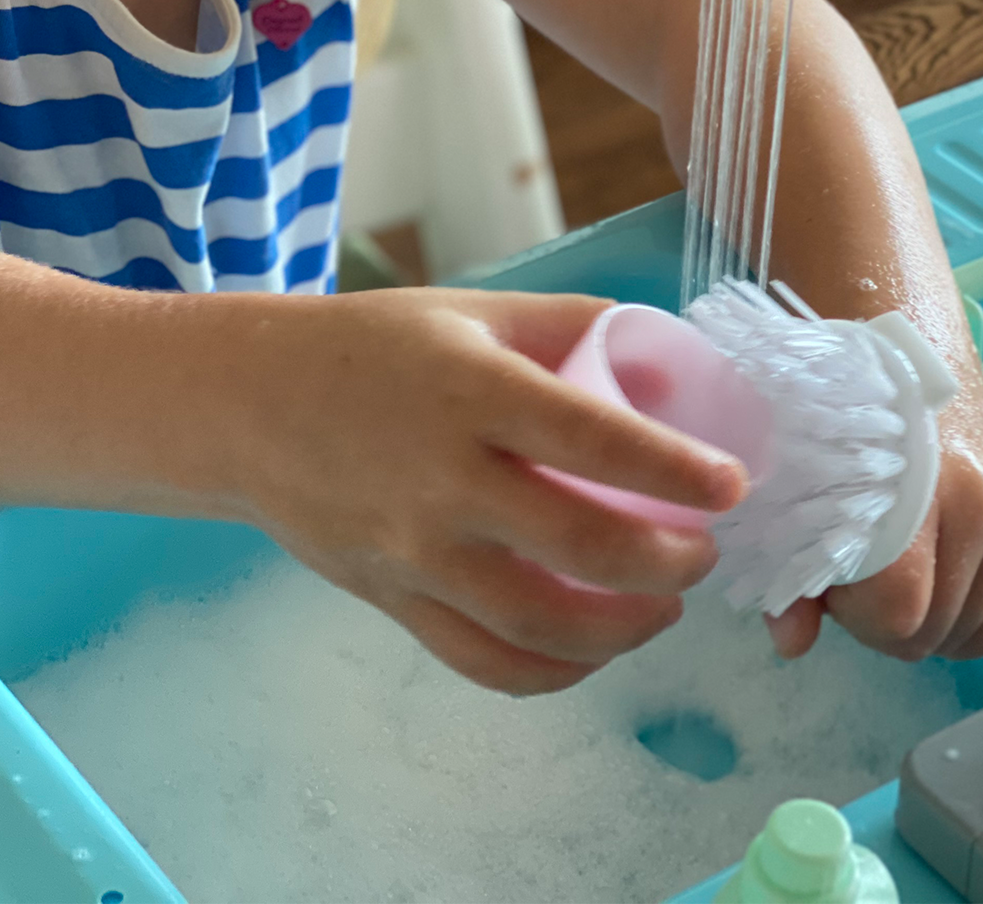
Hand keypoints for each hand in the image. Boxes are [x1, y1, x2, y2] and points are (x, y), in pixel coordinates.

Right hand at [225, 287, 747, 695]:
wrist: (249, 406)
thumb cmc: (372, 348)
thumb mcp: (473, 311)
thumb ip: (570, 326)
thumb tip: (667, 357)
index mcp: (470, 391)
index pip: (591, 438)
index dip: (674, 468)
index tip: (734, 484)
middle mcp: (442, 479)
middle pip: (576, 545)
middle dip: (667, 562)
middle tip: (705, 550)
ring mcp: (413, 553)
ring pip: (537, 623)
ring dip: (623, 629)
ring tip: (665, 606)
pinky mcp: (392, 602)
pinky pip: (484, 662)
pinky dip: (554, 671)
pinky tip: (595, 647)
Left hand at [762, 377, 982, 661]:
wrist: (917, 357)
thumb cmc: (852, 425)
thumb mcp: (806, 490)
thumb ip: (795, 575)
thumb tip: (791, 643)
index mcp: (912, 493)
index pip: (899, 611)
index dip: (862, 621)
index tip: (843, 590)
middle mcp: (981, 506)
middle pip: (935, 630)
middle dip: (891, 624)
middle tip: (868, 580)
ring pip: (974, 633)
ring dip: (934, 621)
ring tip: (906, 573)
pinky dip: (974, 618)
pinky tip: (943, 584)